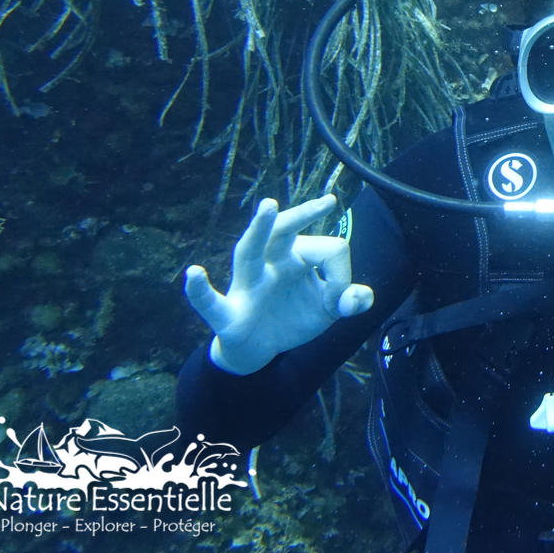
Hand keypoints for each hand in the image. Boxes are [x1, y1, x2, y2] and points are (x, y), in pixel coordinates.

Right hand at [184, 195, 374, 375]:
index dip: (343, 278)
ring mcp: (247, 285)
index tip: (340, 299)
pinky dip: (200, 290)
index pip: (330, 250)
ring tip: (269, 206)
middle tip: (328, 202)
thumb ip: (351, 300)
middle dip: (304, 214)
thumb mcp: (328, 310)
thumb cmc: (292, 317)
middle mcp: (270, 263)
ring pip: (249, 251)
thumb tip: (359, 298)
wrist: (259, 350)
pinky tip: (194, 274)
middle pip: (285, 230)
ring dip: (259, 229)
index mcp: (296, 256)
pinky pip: (210, 301)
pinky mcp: (229, 314)